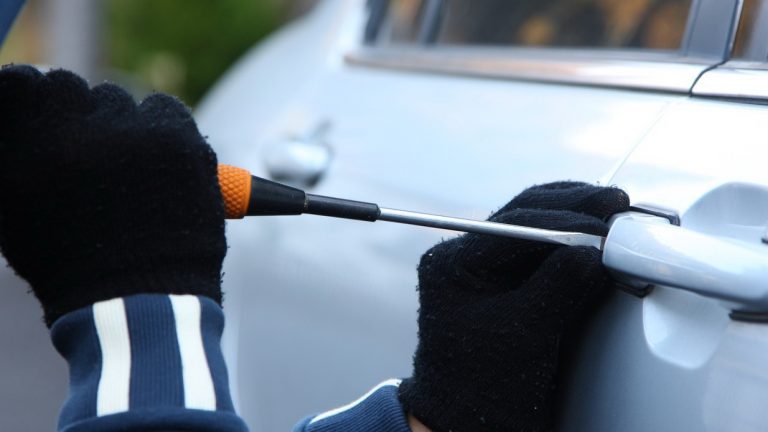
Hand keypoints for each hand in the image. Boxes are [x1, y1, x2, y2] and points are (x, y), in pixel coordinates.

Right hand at [0, 65, 225, 324]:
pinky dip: (166, 129)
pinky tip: (165, 168)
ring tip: (136, 179)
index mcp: (23, 149)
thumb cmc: (76, 272)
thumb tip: (25, 122)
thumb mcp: (19, 216)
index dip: (38, 99)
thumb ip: (19, 160)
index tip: (52, 117)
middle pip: (74, 90)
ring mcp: (126, 133)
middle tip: (100, 162)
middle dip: (84, 118)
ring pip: (122, 101)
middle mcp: (71, 133)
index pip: (22, 83)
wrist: (139, 305)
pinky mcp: (173, 137)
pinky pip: (165, 108)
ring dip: (125, 127)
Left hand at [398, 182, 628, 431]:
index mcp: (452, 264)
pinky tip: (599, 238)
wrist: (470, 423)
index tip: (607, 218)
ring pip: (535, 227)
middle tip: (617, 203)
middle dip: (573, 209)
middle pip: (523, 216)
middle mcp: (465, 258)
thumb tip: (596, 249)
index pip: (513, 226)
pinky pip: (542, 251)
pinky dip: (573, 244)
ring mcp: (485, 269)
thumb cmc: (484, 387)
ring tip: (615, 213)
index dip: (564, 218)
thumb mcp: (525, 334)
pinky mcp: (508, 283)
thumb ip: (559, 286)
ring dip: (575, 219)